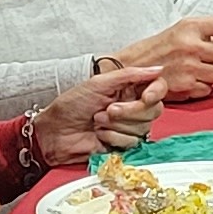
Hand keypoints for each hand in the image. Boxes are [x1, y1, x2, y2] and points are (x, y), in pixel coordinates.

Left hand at [33, 63, 165, 163]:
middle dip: (129, 111)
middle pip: (154, 110)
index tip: (146, 96)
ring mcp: (128, 126)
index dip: (156, 92)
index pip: (157, 87)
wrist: (55, 133)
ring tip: (98, 121)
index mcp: (127, 88)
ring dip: (118, 125)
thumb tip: (157, 69)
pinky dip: (114, 138)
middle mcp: (131, 106)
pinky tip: (100, 135)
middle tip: (107, 109)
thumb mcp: (98, 84)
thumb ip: (129, 75)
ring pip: (144, 127)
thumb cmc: (70, 106)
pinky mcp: (123, 143)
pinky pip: (133, 142)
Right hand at [115, 13, 212, 99]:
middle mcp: (191, 45)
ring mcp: (189, 67)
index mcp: (191, 26)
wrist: (129, 68)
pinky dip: (203, 88)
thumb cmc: (155, 50)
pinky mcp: (185, 85)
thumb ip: (205, 35)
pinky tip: (190, 81)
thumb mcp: (179, 32)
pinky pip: (208, 89)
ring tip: (202, 71)